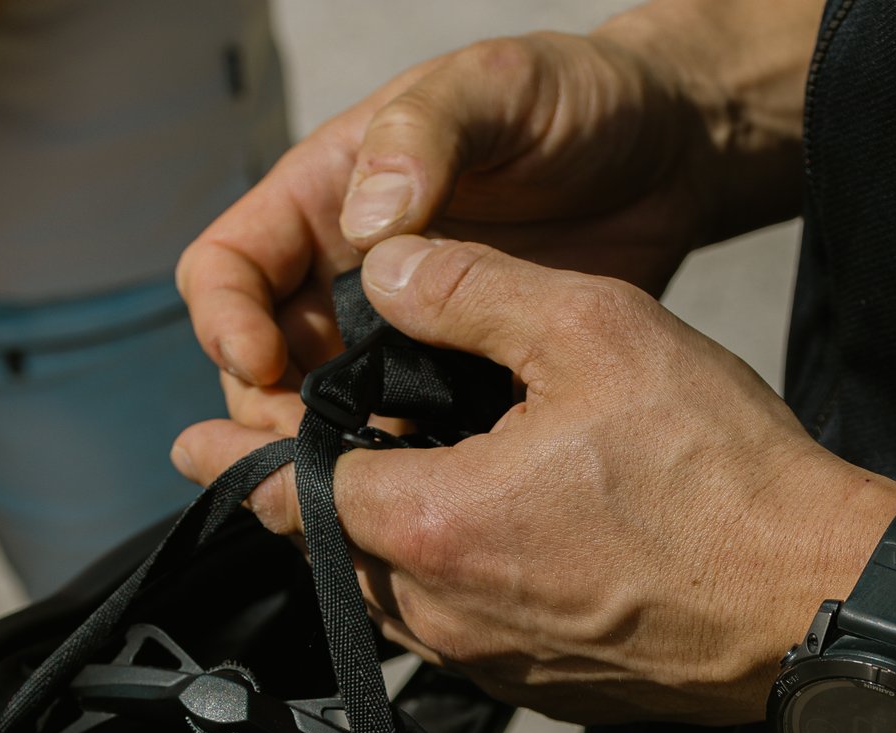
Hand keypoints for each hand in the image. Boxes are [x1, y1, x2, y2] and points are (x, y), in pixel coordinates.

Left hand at [171, 237, 895, 725]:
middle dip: (305, 497)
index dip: (234, 454)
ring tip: (399, 480)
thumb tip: (393, 265)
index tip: (191, 443)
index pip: (287, 492)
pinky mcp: (549, 689)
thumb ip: (473, 287)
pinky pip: (466, 629)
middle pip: (334, 551)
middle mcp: (445, 612)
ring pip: (398, 594)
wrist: (817, 603)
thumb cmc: (724, 479)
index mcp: (430, 525)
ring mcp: (497, 663)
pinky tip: (498, 533)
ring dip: (385, 537)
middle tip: (287, 451)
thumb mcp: (595, 332)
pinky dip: (454, 576)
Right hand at [179, 27, 779, 428]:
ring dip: (335, 452)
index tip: (261, 364)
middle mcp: (348, 270)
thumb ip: (425, 137)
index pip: (227, 267)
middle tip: (318, 455)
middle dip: (273, 413)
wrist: (671, 151)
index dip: (224, 319)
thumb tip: (365, 225)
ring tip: (375, 482)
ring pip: (329, 413)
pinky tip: (440, 485)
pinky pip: (411, 434)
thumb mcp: (498, 85)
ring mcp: (404, 332)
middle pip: (263, 363)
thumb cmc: (578, 95)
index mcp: (327, 194)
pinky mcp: (463, 377)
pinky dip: (409, 467)